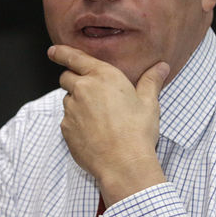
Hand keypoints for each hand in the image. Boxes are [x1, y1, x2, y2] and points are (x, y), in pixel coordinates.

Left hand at [47, 45, 168, 205]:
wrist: (123, 164)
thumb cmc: (137, 132)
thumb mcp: (149, 103)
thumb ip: (151, 81)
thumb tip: (162, 67)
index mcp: (102, 76)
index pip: (74, 57)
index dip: (62, 52)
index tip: (53, 51)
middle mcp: (82, 89)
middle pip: (67, 77)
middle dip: (74, 80)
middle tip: (92, 94)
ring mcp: (71, 109)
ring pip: (68, 100)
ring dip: (77, 104)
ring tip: (99, 118)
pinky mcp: (66, 128)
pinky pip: (67, 120)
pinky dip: (76, 123)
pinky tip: (93, 133)